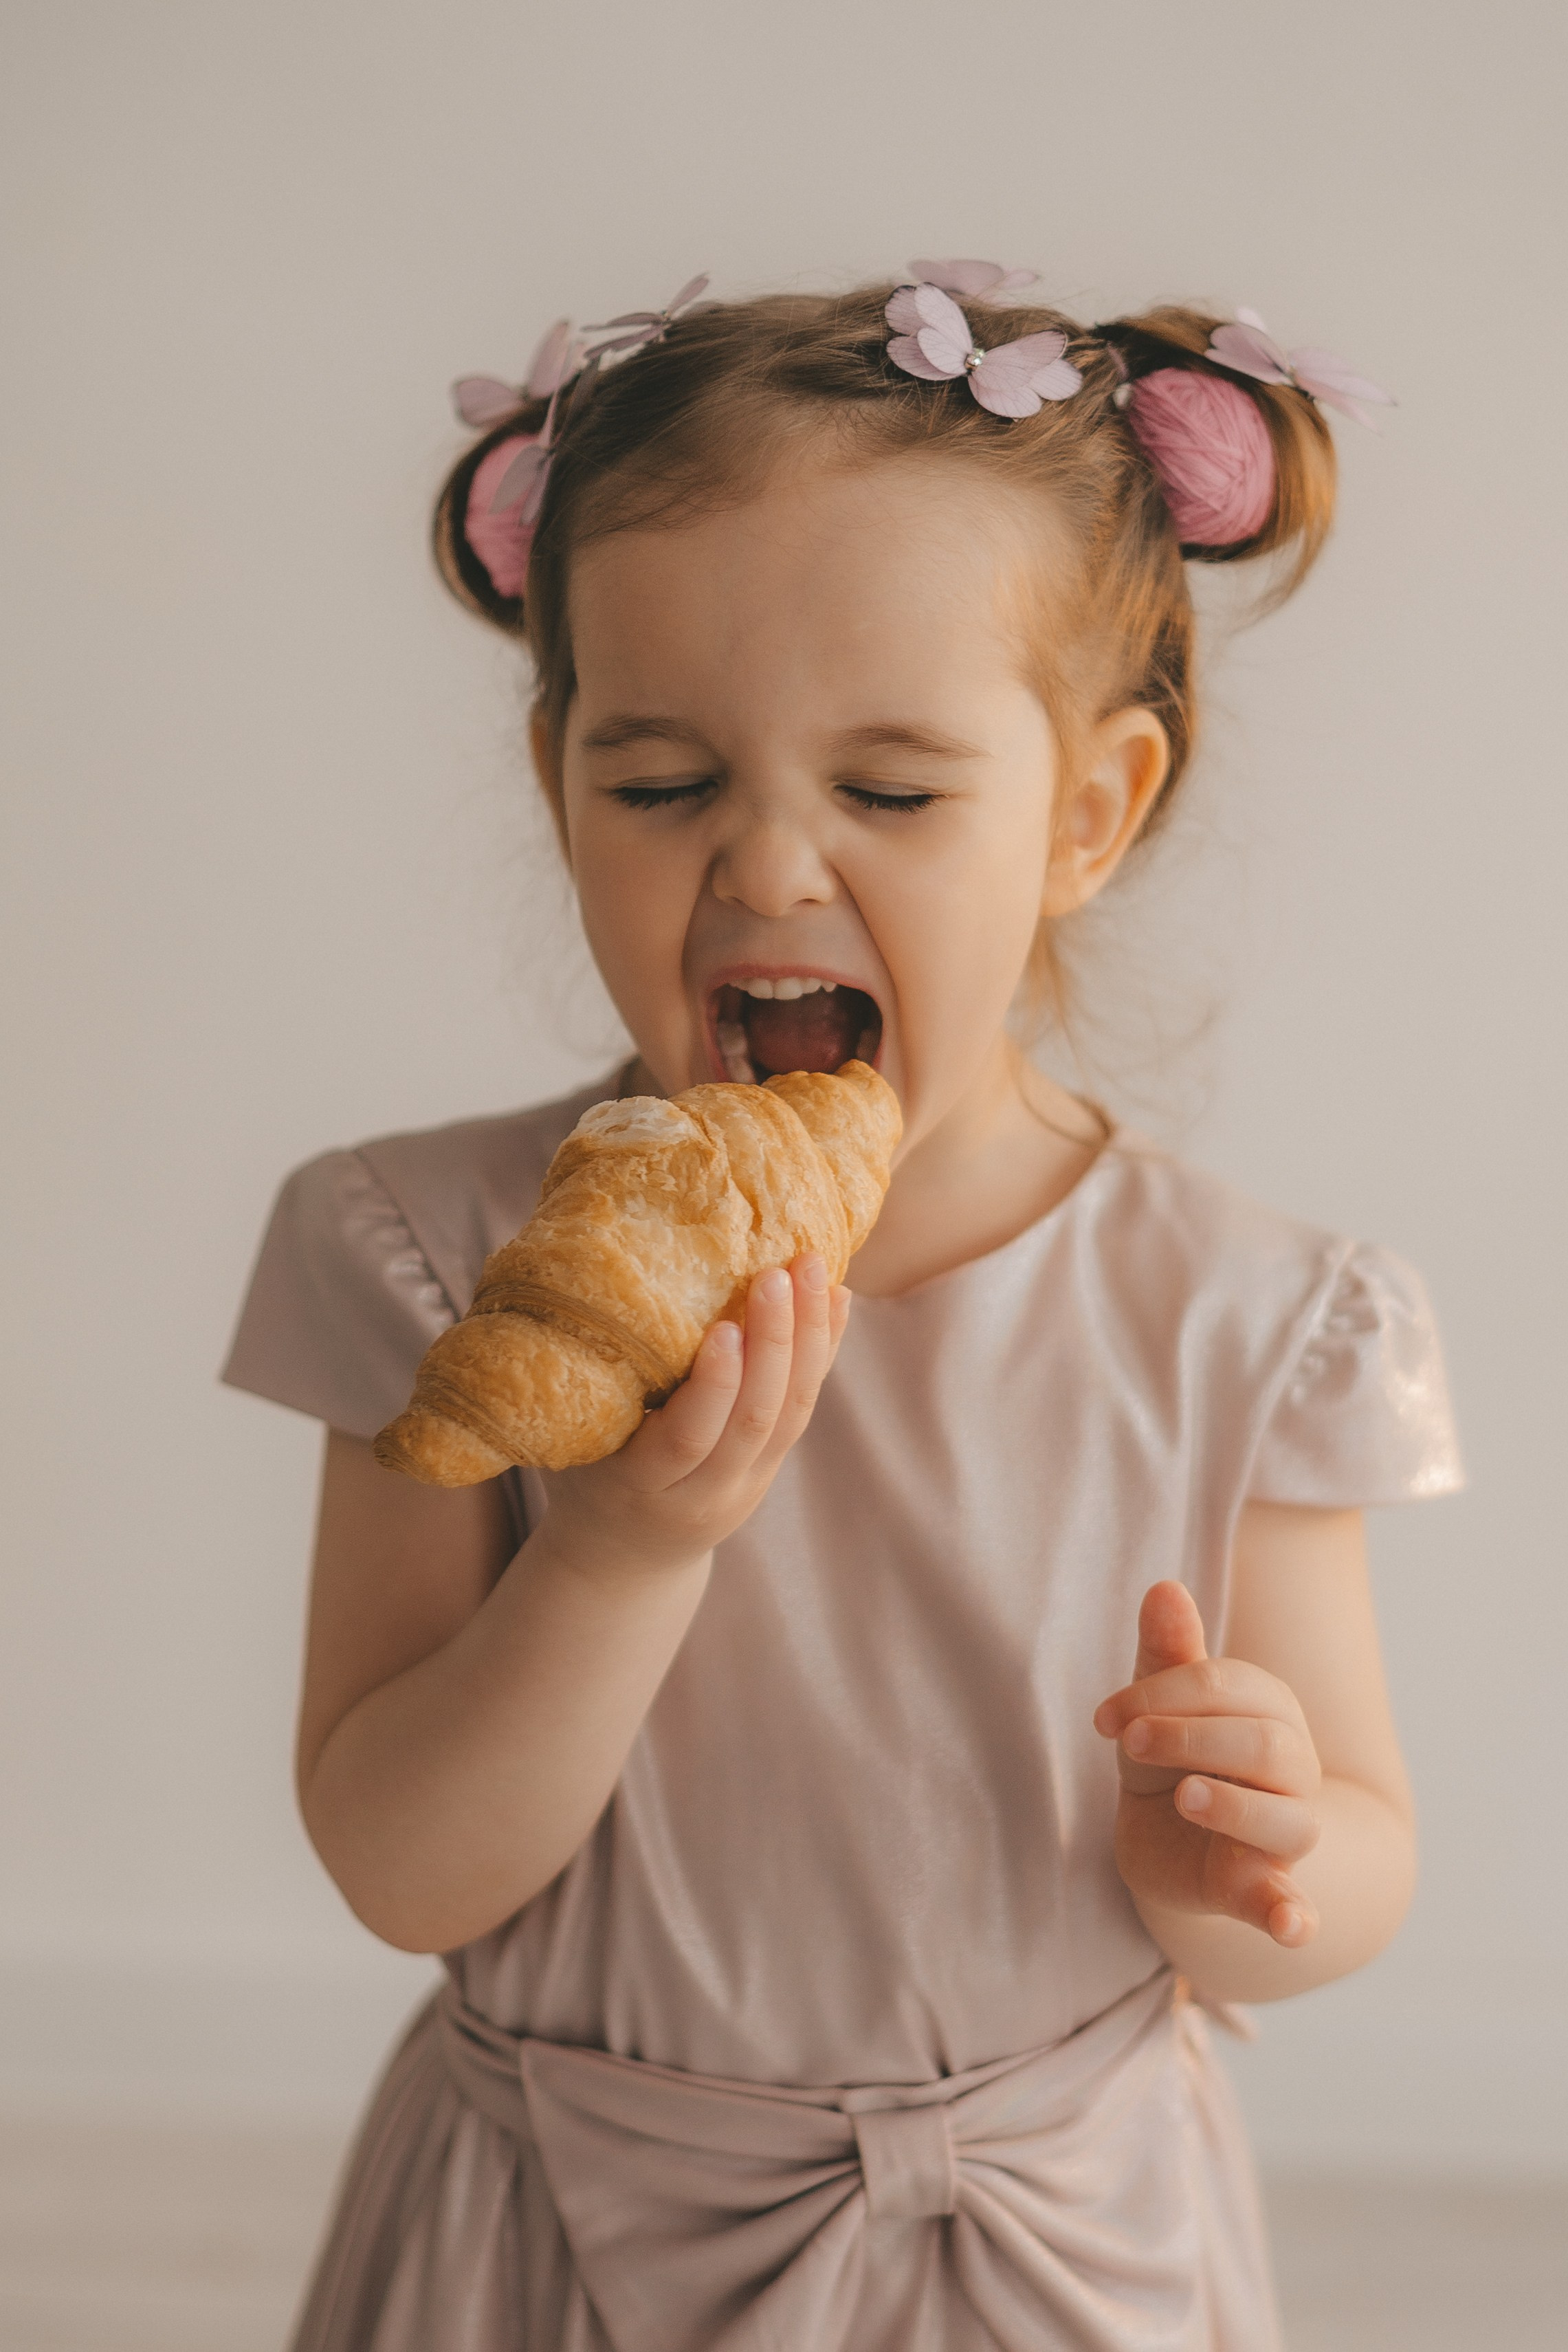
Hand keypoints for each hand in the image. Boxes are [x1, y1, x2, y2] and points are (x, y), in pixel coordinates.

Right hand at [533, 1256, 849, 1583]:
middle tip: (778, 1274)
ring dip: (808, 1337)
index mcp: (640, 1487)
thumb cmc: (581, 1479)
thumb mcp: (569, 1445)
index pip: (687, 1439)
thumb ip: (579, 1388)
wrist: (622, 1559)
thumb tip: (562, 1284)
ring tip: (814, 1268)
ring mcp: (746, 1484)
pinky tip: (837, 1299)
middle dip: (773, 1343)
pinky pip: (803, 1407)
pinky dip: (822, 1351)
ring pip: (790, 1413)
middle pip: (752, 1421)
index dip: (713, 1387)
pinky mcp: (771, 1468)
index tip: (724, 1328)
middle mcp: (704, 1492)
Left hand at [1094, 1581, 1322, 1947]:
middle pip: (1268, 1743)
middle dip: (1192, 1736)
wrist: (1164, 1842)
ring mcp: (1282, 1833)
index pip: (1228, 1686)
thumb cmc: (1168, 1758)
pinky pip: (1290, 1904)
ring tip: (1185, 1799)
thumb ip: (1166, 1653)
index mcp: (1267, 1710)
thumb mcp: (1156, 1706)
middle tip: (1131, 1746)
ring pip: (1289, 1819)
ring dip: (1237, 1806)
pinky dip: (1292, 1915)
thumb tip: (1165, 1587)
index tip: (1104, 1718)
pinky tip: (1289, 1925)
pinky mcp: (1260, 1890)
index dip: (1161, 1693)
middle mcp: (1291, 1769)